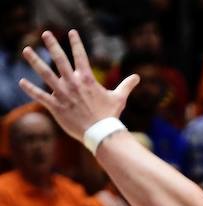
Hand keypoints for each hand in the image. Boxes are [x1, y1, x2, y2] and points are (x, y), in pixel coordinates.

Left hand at [19, 30, 139, 140]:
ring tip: (27, 50)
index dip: (76, 42)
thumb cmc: (110, 116)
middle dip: (52, 44)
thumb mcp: (119, 98)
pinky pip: (40, 96)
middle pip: (59, 59)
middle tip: (45, 34)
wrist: (101, 134)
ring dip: (35, 61)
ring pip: (45, 73)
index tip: (72, 32)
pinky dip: (30, 89)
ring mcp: (63, 94)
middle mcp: (72, 83)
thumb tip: (137, 77)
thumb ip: (126, 85)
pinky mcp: (56, 106)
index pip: (80, 55)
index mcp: (87, 79)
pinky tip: (22, 81)